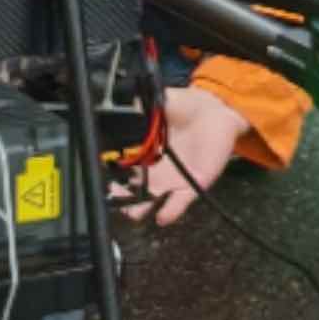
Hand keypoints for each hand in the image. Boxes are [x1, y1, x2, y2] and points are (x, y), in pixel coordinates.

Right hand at [121, 84, 252, 228]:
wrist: (216, 110)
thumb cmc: (187, 106)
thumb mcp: (159, 102)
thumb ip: (140, 106)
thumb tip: (122, 105)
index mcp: (145, 149)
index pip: (123, 165)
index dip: (112, 172)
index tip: (102, 174)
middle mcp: (156, 168)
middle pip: (133, 187)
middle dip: (121, 195)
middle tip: (111, 196)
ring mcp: (174, 178)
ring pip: (153, 199)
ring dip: (140, 208)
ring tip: (131, 212)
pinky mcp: (193, 184)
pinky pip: (180, 202)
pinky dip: (171, 211)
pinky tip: (161, 217)